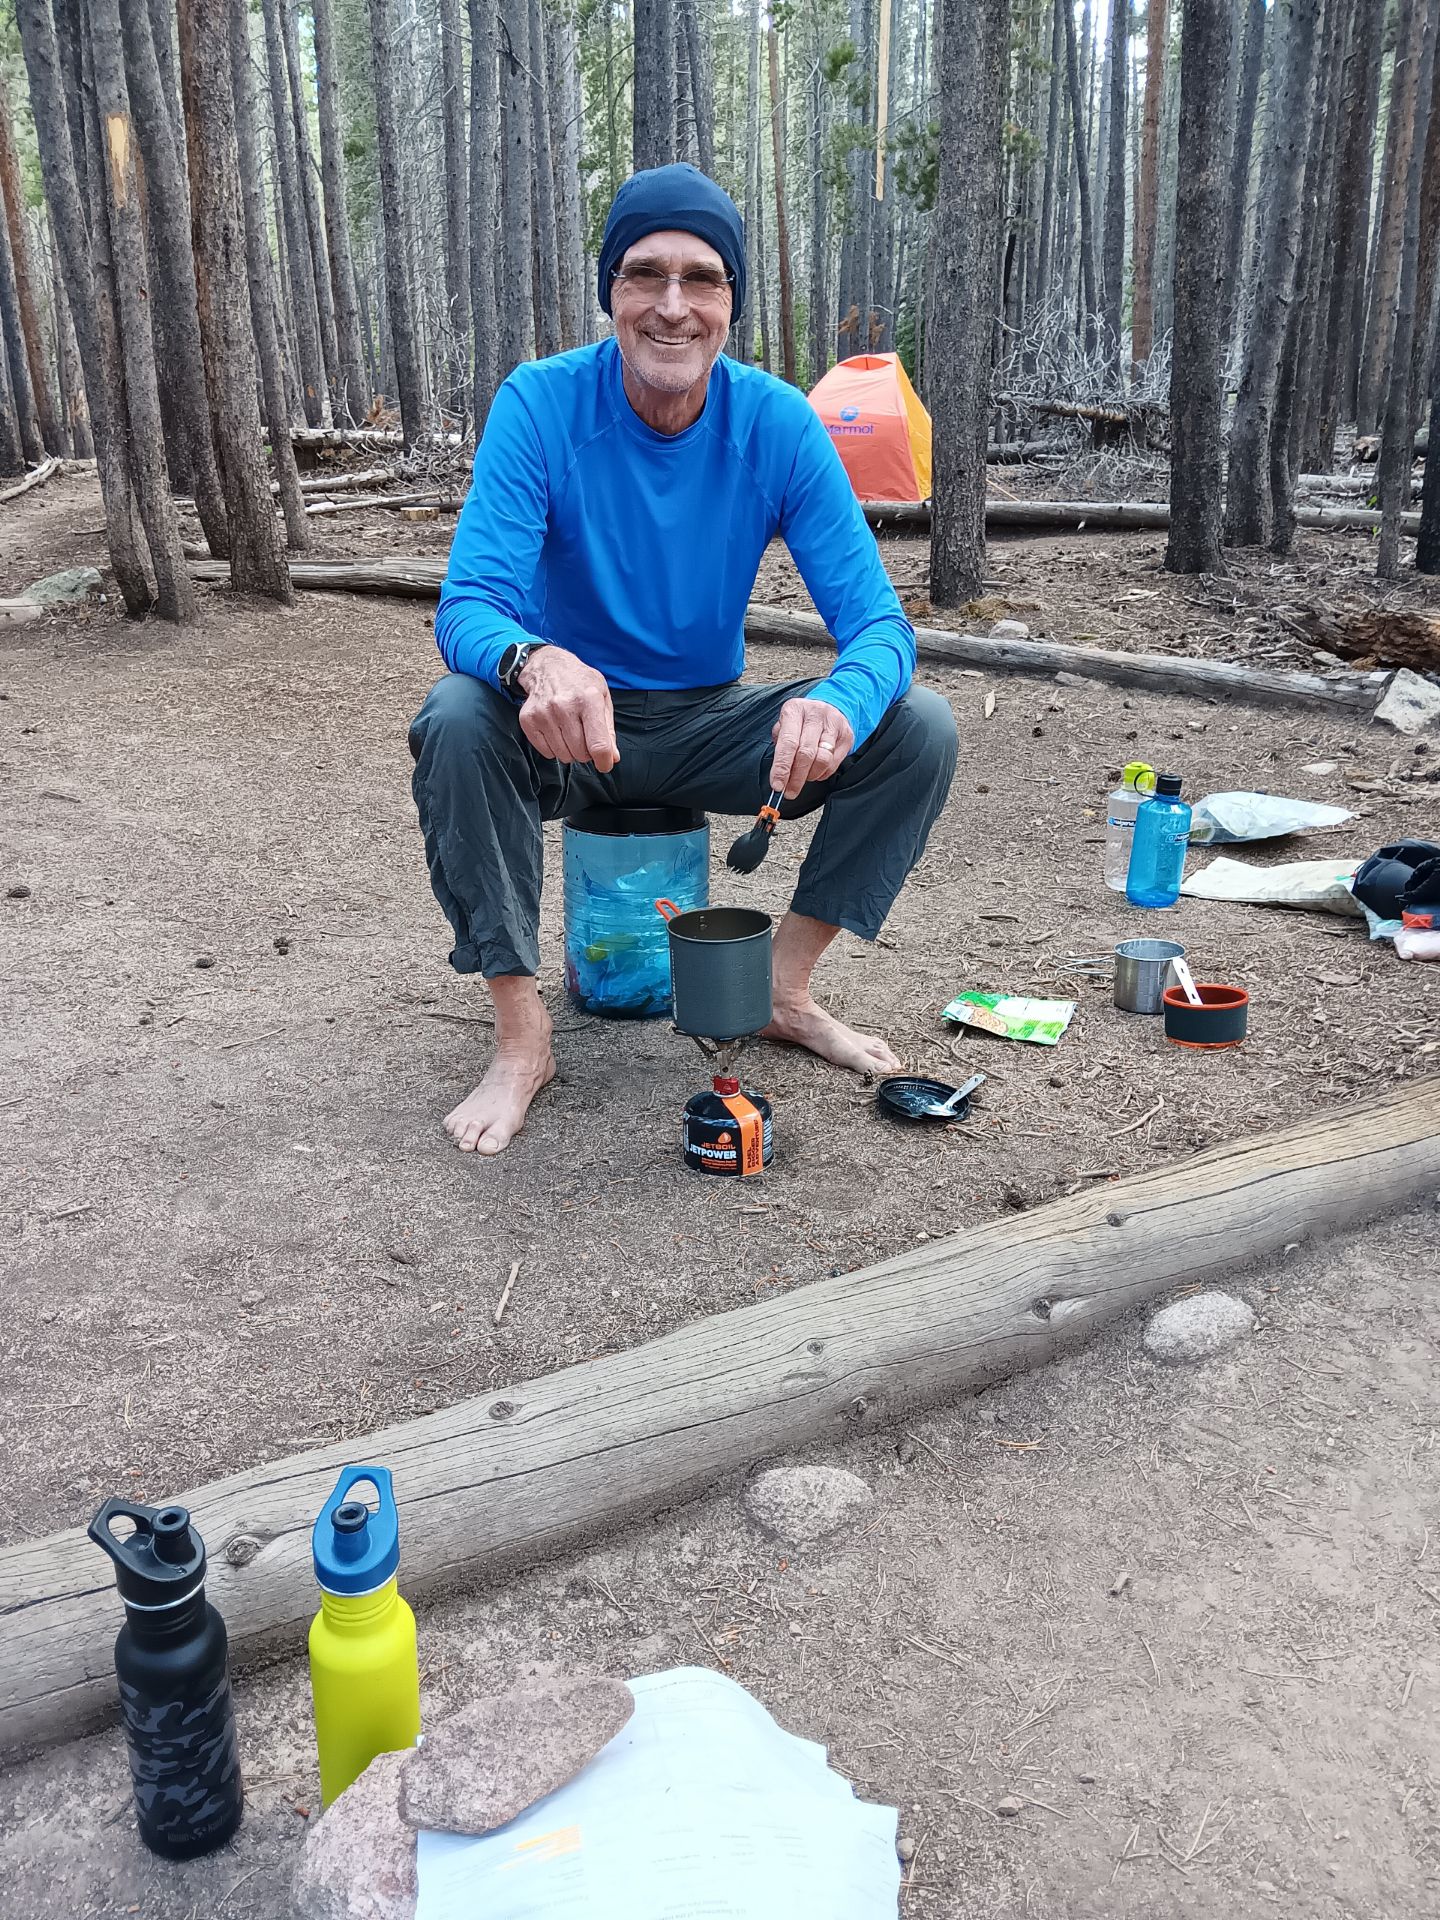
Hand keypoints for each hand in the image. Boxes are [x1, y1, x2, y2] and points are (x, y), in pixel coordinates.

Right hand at [516, 645, 618, 772]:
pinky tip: (557, 732)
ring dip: (570, 751)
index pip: (598, 744)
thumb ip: (608, 730)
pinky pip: (546, 752)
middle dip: (587, 752)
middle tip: (585, 738)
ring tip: (570, 732)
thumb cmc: (579, 682)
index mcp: (589, 699)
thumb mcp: (602, 697)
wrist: (548, 667)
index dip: (604, 761)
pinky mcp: (528, 720)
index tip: (605, 764)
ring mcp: (544, 713)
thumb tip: (612, 757)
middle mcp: (564, 706)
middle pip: (581, 753)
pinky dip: (554, 748)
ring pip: (563, 755)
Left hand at [768, 697, 853, 799]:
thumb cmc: (801, 720)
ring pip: (822, 760)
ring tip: (803, 779)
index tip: (777, 786)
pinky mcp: (847, 736)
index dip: (782, 767)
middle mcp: (815, 714)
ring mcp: (834, 724)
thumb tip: (778, 775)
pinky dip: (822, 773)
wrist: (828, 706)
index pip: (788, 743)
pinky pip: (834, 763)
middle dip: (796, 778)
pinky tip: (815, 771)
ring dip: (810, 776)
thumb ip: (780, 747)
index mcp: (795, 710)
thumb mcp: (784, 725)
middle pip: (806, 754)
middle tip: (789, 792)